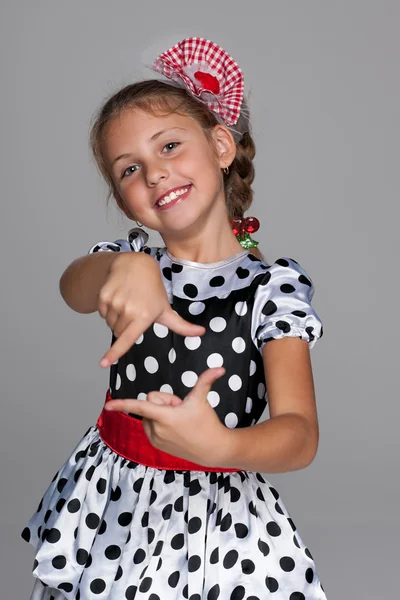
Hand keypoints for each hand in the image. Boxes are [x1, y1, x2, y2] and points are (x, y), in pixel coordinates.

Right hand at [98, 252, 204, 366]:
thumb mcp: (166, 309)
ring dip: (116, 319)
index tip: (103, 363)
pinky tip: (119, 298)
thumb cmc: (153, 290)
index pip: (127, 338)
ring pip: (109, 323)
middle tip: (134, 312)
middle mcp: (128, 310)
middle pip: (118, 333)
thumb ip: (182, 326)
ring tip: (127, 303)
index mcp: (144, 316)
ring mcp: (115, 302)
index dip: (114, 353)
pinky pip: (102, 313)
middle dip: (125, 327)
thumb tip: (201, 332)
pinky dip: (108, 310)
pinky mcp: (104, 296)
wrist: (136, 265)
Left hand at [104, 367, 229, 466]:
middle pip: (151, 403)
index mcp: (164, 416)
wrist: (212, 449)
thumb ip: (206, 380)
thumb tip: (220, 367)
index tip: (107, 406)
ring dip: (161, 413)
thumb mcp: (202, 400)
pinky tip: (176, 429)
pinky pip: (150, 426)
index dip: (122, 404)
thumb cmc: (207, 423)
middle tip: (181, 409)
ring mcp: (155, 439)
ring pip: (150, 415)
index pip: (139, 406)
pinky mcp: (156, 445)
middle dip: (164, 402)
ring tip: (179, 421)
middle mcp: (156, 429)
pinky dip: (159, 423)